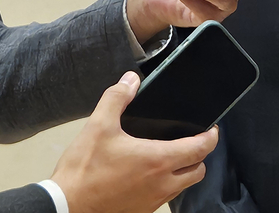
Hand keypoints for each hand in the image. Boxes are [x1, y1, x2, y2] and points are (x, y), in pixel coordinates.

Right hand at [52, 71, 218, 212]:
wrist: (67, 207)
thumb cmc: (83, 171)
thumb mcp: (98, 126)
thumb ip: (117, 98)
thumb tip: (131, 80)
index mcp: (157, 160)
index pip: (199, 149)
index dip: (210, 137)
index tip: (211, 129)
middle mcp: (161, 184)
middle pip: (197, 170)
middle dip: (199, 155)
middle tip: (191, 141)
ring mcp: (152, 201)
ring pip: (183, 186)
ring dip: (183, 172)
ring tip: (171, 156)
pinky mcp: (141, 211)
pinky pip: (164, 197)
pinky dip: (166, 185)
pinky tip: (149, 174)